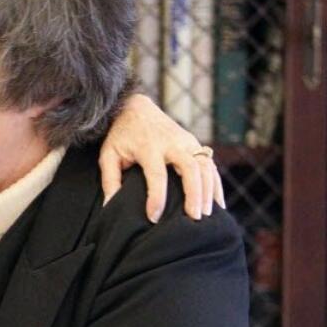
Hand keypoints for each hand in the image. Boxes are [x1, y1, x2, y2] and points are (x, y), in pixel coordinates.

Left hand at [99, 93, 225, 221]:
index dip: (156, 198)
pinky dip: (216, 184)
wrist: (136, 108)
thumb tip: (110, 206)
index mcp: (148, 146)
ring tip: (206, 215)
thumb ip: (110, 180)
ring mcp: (187, 141)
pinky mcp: (195, 143)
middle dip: (194, 194)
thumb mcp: (108, 155)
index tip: (154, 218)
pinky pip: (210, 164)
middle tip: (194, 218)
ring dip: (208, 191)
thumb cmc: (121, 136)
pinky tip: (218, 204)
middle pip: (190, 168)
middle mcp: (172, 142)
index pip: (157, 174)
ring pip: (205, 166)